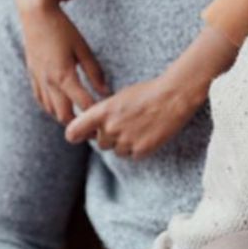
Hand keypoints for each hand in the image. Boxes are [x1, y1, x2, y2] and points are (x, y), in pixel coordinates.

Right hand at [17, 0, 107, 124]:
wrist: (35, 15)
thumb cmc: (62, 28)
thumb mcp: (83, 48)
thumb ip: (94, 72)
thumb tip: (106, 91)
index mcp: (64, 76)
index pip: (83, 104)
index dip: (95, 115)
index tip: (106, 120)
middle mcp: (49, 82)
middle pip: (64, 115)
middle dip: (79, 124)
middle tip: (93, 128)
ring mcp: (38, 80)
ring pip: (51, 110)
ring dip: (65, 117)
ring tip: (80, 119)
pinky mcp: (32, 76)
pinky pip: (41, 100)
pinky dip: (51, 107)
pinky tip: (60, 106)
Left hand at [65, 25, 239, 156]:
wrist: (173, 97)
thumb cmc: (147, 93)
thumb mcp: (119, 97)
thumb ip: (102, 113)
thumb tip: (90, 128)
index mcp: (103, 111)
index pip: (74, 132)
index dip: (76, 135)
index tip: (80, 135)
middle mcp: (111, 128)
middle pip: (100, 143)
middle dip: (109, 137)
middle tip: (126, 124)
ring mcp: (126, 140)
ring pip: (117, 151)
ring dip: (124, 144)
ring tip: (139, 127)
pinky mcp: (141, 150)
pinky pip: (132, 155)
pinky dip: (138, 148)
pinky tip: (148, 134)